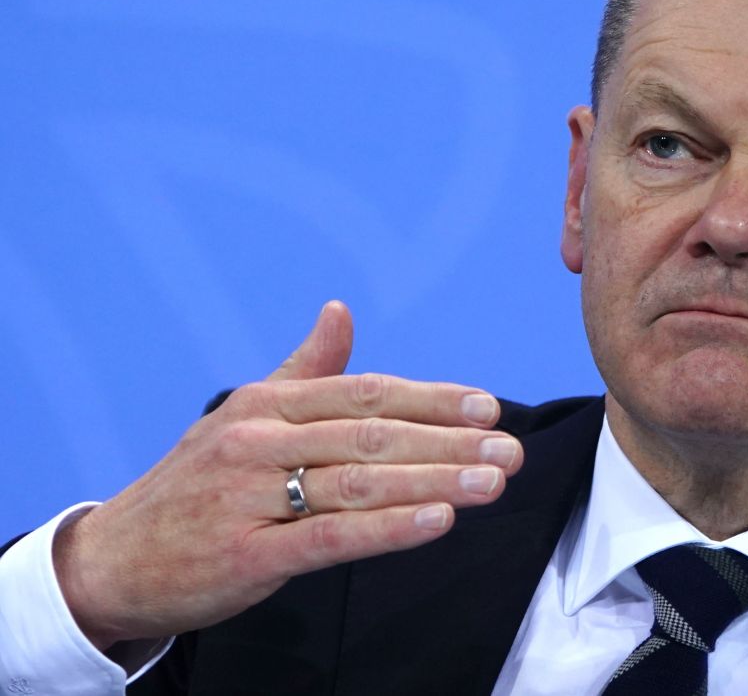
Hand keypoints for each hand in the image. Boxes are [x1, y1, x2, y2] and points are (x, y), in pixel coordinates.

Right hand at [51, 300, 522, 648]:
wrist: (114, 558)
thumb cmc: (196, 485)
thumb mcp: (244, 416)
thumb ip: (304, 369)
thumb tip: (340, 311)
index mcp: (267, 403)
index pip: (366, 394)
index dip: (432, 400)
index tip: (488, 408)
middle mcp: (258, 440)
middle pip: (373, 436)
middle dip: (451, 443)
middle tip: (511, 451)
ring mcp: (249, 496)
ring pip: (359, 484)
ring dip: (435, 481)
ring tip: (492, 484)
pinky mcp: (244, 553)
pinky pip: (328, 537)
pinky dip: (388, 528)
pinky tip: (437, 521)